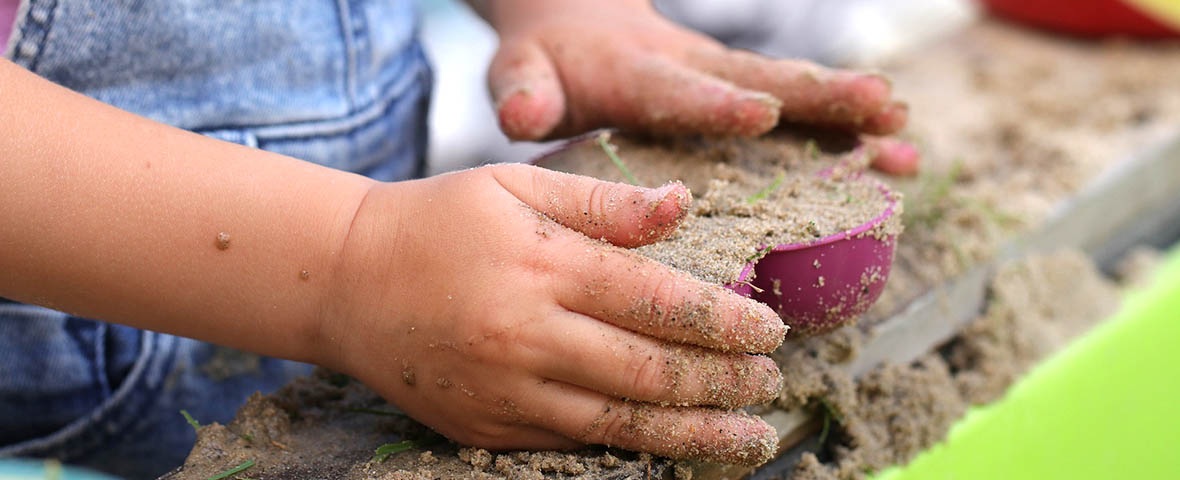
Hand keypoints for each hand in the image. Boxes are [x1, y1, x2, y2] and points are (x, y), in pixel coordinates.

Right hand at [316, 164, 786, 463]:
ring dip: (694, 434)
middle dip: (723, 382)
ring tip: (748, 437)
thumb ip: (603, 202)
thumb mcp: (516, 186)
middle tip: (769, 382)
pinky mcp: (485, 428)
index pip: (658, 301)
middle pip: (650, 372)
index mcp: (542, 265)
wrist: (345, 281)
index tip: (771, 329)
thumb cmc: (439, 221)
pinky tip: (672, 447)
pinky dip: (631, 449)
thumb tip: (684, 207)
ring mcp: (505, 390)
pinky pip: (573, 444)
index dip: (725, 321)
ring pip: (620, 424)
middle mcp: (527, 335)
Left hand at [481, 0, 917, 174]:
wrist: (575, 25)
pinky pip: (800, 113)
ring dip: (848, 114)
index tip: (761, 112)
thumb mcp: (521, 73)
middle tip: (879, 106)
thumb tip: (523, 114)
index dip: (717, 103)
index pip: (678, 90)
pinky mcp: (742, 95)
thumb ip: (523, 91)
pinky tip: (899, 156)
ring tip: (905, 135)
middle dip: (819, 97)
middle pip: (761, 81)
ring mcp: (724, 82)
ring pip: (793, 96)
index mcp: (636, 73)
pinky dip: (848, 132)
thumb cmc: (547, 63)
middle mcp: (692, 70)